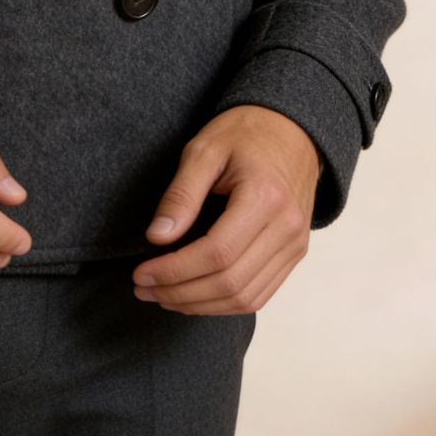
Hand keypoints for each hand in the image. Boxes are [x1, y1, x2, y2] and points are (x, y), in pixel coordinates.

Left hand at [132, 105, 318, 314]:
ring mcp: (294, 245)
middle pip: (230, 283)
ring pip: (246, 298)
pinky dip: (224, 304)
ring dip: (200, 305)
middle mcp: (286, 228)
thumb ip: (181, 194)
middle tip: (143, 288)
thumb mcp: (204, 150)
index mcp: (264, 197)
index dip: (175, 270)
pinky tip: (194, 296)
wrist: (289, 130)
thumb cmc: (244, 134)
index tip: (141, 273)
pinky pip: (260, 294)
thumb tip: (156, 237)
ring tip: (162, 296)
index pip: (216, 254)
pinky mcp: (294, 254)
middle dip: (180, 293)